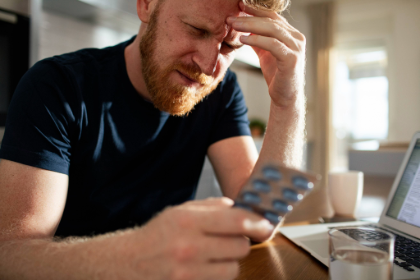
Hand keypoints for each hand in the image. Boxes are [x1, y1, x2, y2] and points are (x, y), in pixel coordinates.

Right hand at [126, 197, 273, 279]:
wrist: (129, 262)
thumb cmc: (157, 234)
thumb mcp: (179, 211)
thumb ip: (210, 207)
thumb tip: (237, 207)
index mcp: (188, 222)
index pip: (236, 221)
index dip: (257, 223)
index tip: (265, 225)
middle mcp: (189, 247)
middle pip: (240, 247)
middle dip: (240, 241)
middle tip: (230, 239)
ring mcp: (189, 272)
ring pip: (234, 269)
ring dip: (230, 261)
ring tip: (215, 255)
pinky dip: (219, 275)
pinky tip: (207, 267)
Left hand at [227, 2, 305, 107]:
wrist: (286, 97)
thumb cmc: (277, 76)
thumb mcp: (266, 54)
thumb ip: (259, 41)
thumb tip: (244, 29)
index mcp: (291, 35)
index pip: (273, 17)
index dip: (256, 10)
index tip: (240, 5)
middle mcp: (296, 38)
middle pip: (271, 21)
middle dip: (249, 17)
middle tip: (231, 17)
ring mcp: (296, 48)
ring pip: (272, 30)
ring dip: (250, 26)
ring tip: (234, 25)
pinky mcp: (292, 59)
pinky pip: (273, 45)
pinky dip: (257, 40)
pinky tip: (243, 39)